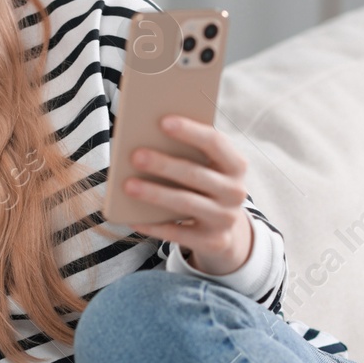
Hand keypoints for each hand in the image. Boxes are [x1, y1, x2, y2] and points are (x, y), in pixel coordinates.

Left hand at [124, 114, 253, 276]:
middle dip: (164, 164)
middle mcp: (236, 191)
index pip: (215, 143)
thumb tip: (146, 138)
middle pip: (195, 174)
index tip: (162, 121)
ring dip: (155, 194)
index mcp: (235, 165)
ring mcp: (225, 218)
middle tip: (135, 155)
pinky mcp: (213, 241)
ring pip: (185, 203)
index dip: (189, 131)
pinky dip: (153, 225)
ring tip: (127, 185)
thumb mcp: (205, 168)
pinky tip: (131, 217)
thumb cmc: (204, 186)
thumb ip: (186, 153)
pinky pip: (178, 232)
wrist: (224, 231)